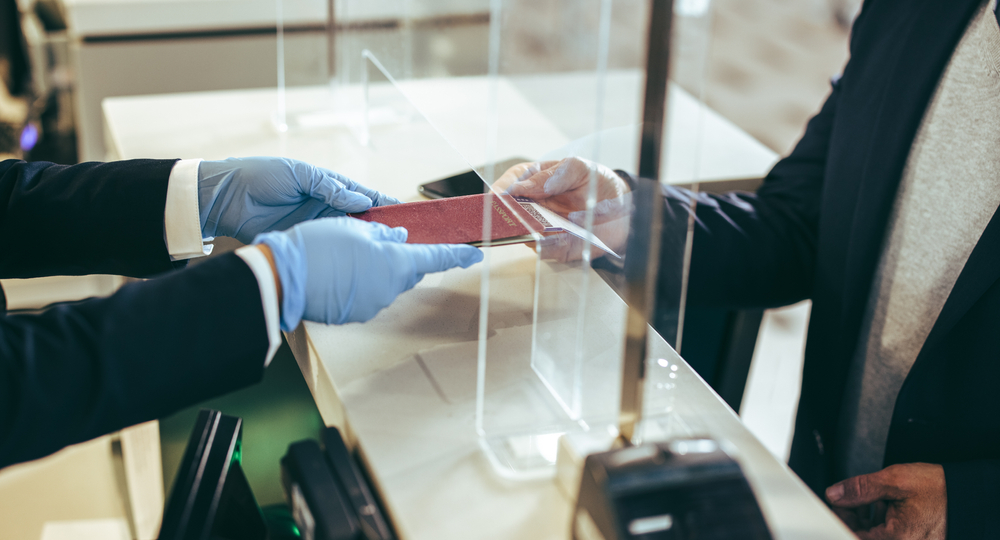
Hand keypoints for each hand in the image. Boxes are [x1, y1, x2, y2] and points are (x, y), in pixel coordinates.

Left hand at [198, 157, 400, 242]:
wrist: (227, 197)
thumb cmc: (261, 176)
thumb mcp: (299, 175)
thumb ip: (330, 187)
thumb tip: (360, 200)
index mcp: (328, 185)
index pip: (364, 195)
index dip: (385, 203)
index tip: (406, 213)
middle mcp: (326, 206)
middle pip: (362, 219)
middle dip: (382, 228)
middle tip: (404, 240)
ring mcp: (316, 226)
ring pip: (348, 236)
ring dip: (366, 244)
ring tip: (387, 254)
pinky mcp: (304, 241)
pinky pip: (329, 249)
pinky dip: (344, 255)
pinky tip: (358, 263)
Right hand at [255, 217, 482, 329]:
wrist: (283, 278)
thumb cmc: (319, 247)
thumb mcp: (354, 228)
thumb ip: (383, 234)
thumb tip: (400, 238)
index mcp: (396, 263)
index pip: (436, 258)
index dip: (457, 255)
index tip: (475, 254)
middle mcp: (390, 288)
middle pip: (409, 271)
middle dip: (403, 258)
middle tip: (380, 242)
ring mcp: (373, 305)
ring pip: (387, 283)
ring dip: (378, 270)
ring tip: (349, 256)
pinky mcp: (355, 314)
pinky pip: (368, 295)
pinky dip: (362, 283)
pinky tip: (340, 272)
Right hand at [495, 157, 631, 261]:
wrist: (622, 207)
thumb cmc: (596, 182)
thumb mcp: (579, 168)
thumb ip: (557, 174)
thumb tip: (532, 186)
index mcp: (533, 180)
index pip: (508, 185)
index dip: (500, 192)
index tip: (501, 197)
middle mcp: (532, 206)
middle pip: (509, 213)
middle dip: (507, 216)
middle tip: (511, 216)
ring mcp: (541, 227)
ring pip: (523, 234)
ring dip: (526, 234)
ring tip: (532, 230)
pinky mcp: (555, 246)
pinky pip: (545, 250)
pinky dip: (547, 248)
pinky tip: (554, 241)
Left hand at [825, 463, 946, 539]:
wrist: (970, 496)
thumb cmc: (941, 490)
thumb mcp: (895, 481)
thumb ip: (861, 489)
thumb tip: (836, 494)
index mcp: (895, 538)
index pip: (852, 534)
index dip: (838, 519)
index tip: (834, 506)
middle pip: (862, 535)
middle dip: (851, 517)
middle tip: (849, 499)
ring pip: (874, 535)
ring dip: (865, 519)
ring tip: (871, 500)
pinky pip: (888, 535)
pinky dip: (881, 522)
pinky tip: (884, 507)